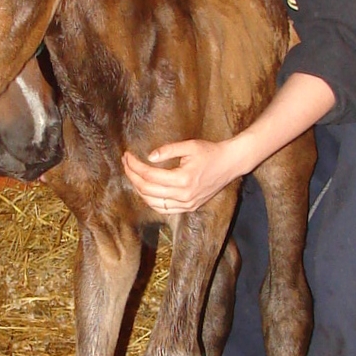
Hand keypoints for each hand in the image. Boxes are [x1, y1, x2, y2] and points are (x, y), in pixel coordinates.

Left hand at [122, 137, 244, 213]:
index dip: (134, 165)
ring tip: (132, 176)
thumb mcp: (189, 146)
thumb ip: (168, 150)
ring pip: (153, 203)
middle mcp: (183, 195)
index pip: (149, 175)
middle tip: (125, 163)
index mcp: (183, 179)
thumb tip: (149, 157)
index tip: (127, 156)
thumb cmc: (210, 152)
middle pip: (147, 189)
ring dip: (139, 190)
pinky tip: (145, 191)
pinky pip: (164, 209)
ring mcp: (187, 204)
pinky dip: (151, 202)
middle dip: (132, 176)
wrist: (230, 164)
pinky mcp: (189, 207)